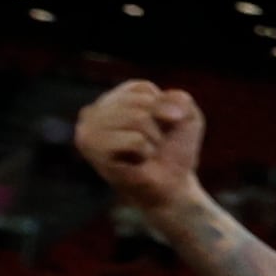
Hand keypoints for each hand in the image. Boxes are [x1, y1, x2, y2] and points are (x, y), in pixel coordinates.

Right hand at [74, 80, 210, 213]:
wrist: (171, 186)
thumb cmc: (173, 151)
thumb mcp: (187, 117)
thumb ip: (180, 100)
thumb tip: (169, 110)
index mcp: (112, 98)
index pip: (142, 89)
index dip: (163, 109)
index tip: (160, 128)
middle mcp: (93, 111)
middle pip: (140, 102)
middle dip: (159, 125)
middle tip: (152, 144)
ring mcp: (88, 129)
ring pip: (138, 119)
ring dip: (153, 139)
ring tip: (144, 152)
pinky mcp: (92, 148)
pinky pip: (135, 139)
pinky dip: (146, 151)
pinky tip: (136, 162)